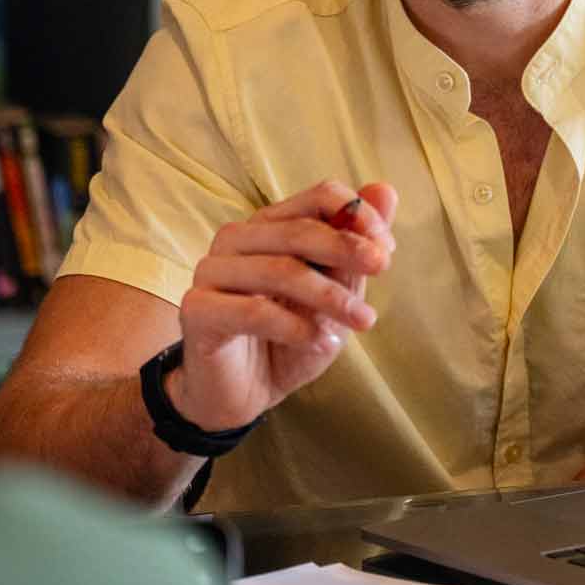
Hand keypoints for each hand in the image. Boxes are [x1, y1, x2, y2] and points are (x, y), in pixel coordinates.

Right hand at [169, 180, 398, 431]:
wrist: (245, 394)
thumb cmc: (290, 340)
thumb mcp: (335, 294)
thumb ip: (355, 246)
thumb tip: (385, 190)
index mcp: (270, 226)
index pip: (316, 197)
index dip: (357, 215)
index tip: (387, 249)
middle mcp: (236, 239)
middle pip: (299, 230)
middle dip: (347, 248)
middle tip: (381, 269)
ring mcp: (211, 271)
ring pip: (279, 270)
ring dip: (330, 296)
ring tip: (361, 321)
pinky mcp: (197, 309)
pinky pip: (253, 311)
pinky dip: (297, 328)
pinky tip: (322, 343)